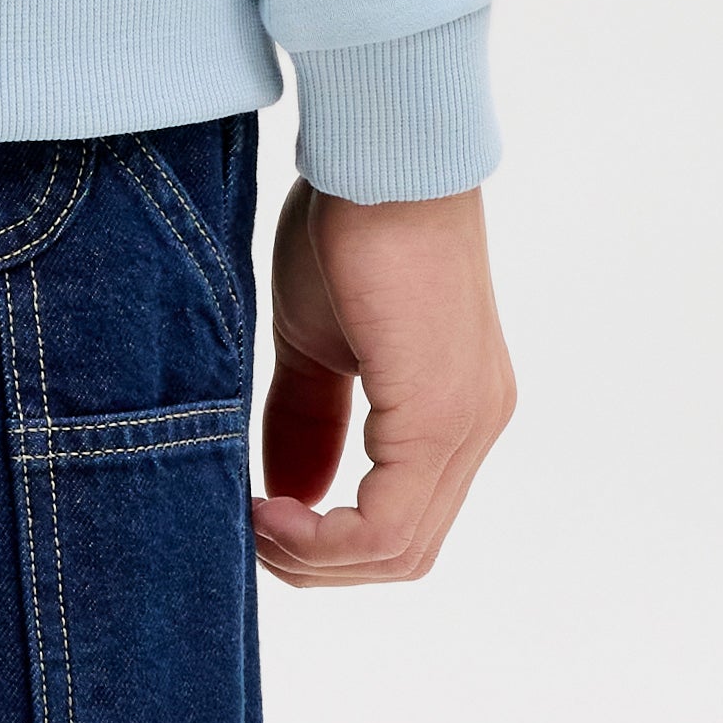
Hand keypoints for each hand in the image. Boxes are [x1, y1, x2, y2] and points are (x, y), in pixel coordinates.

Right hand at [251, 182, 514, 588]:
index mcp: (453, 411)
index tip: (256, 518)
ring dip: (313, 556)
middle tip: (246, 532)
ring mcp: (466, 426)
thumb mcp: (314, 344)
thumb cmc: (352, 226)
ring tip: (251, 523)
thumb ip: (305, 419)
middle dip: (315, 562)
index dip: (326, 543)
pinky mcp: (441, 418)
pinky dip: (322, 537)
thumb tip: (286, 492)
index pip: (401, 523)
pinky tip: (270, 510)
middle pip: (403, 554)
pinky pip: (385, 525)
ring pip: (397, 551)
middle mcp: (475, 427)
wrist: (382, 159)